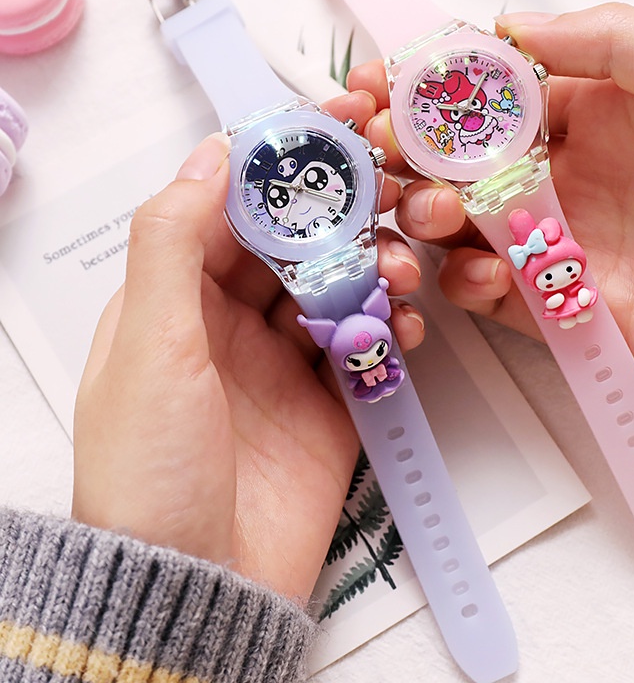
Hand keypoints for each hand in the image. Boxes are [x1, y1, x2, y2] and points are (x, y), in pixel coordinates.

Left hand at [72, 92, 424, 599]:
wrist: (202, 584)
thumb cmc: (153, 468)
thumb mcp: (150, 346)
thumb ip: (173, 243)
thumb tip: (210, 155)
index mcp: (176, 299)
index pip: (230, 207)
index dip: (278, 161)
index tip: (332, 122)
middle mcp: (230, 322)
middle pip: (293, 241)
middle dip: (341, 209)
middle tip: (393, 182)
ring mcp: (285, 360)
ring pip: (338, 286)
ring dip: (374, 267)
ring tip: (404, 268)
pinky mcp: (331, 399)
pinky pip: (368, 343)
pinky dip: (392, 326)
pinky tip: (409, 325)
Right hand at [348, 4, 633, 417]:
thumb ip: (611, 44)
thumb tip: (507, 27)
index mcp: (599, 114)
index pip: (496, 93)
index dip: (438, 86)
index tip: (389, 84)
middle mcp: (570, 178)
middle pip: (462, 162)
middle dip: (414, 154)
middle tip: (388, 151)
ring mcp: (559, 245)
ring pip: (461, 228)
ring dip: (428, 217)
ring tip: (433, 212)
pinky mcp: (560, 309)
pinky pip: (488, 295)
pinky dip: (467, 282)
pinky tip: (485, 273)